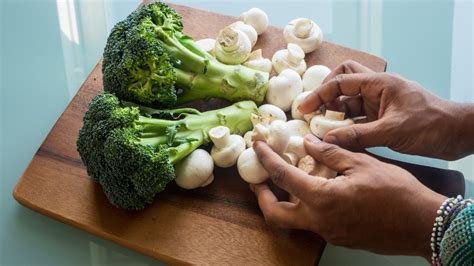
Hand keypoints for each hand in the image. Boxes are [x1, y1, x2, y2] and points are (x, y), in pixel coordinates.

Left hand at [251, 136, 445, 259]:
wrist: (422, 224)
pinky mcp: (339, 238)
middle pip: (275, 215)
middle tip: (259, 179)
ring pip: (292, 221)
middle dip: (262, 195)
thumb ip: (331, 153)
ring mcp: (329, 233)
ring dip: (282, 202)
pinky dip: (305, 206)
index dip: (266, 159)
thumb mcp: (362, 163)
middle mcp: (319, 221)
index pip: (283, 176)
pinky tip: (315, 190)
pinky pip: (313, 223)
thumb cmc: (396, 192)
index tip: (257, 146)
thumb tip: (308, 143)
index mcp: (322, 199)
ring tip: (285, 181)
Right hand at [299, 60, 468, 159]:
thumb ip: (357, 135)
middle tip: (313, 113)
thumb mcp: (391, 131)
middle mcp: (377, 91)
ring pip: (349, 104)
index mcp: (379, 84)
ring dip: (335, 114)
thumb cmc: (431, 125)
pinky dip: (346, 127)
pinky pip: (358, 120)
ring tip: (321, 129)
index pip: (341, 82)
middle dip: (326, 96)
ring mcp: (379, 105)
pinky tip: (338, 138)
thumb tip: (327, 140)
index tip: (304, 108)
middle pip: (343, 83)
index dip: (319, 94)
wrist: (457, 134)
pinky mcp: (382, 119)